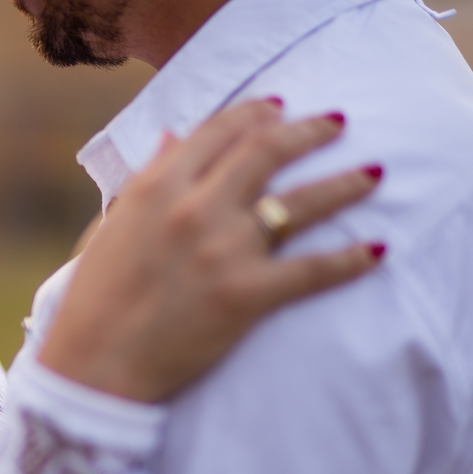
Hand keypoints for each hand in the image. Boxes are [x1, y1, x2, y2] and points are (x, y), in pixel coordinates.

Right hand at [38, 100, 384, 402]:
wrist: (94, 367)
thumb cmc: (93, 301)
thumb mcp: (108, 228)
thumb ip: (143, 181)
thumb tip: (171, 138)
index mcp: (155, 187)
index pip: (218, 132)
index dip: (255, 113)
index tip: (280, 106)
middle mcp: (193, 207)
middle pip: (267, 151)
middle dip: (309, 131)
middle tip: (339, 122)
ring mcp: (223, 250)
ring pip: (300, 203)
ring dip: (344, 183)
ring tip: (375, 173)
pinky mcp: (246, 296)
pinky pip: (312, 270)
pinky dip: (351, 259)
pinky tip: (379, 249)